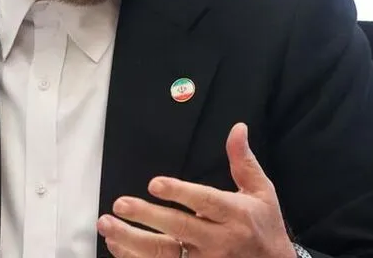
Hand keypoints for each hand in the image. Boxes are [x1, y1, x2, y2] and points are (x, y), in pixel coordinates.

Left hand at [97, 122, 295, 257]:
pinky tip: (117, 246)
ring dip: (131, 241)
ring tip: (107, 225)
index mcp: (235, 215)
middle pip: (179, 228)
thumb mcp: (261, 192)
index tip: (155, 183)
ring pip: (163, 254)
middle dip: (148, 216)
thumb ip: (243, 161)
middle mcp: (218, 240)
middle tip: (120, 204)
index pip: (205, 202)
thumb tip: (237, 128)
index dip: (180, 193)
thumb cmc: (264, 227)